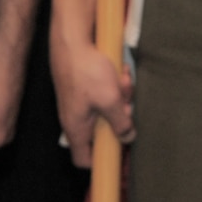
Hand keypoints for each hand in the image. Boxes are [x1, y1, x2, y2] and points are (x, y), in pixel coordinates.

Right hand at [48, 29, 134, 168]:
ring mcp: (82, 101)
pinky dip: (115, 83)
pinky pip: (106, 91)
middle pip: (104, 130)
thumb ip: (121, 122)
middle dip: (120, 116)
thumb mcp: (110, 100)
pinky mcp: (87, 86)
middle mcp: (77, 117)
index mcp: (77, 128)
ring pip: (108, 108)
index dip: (99, 161)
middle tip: (127, 104)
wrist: (73, 41)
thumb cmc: (86, 72)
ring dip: (120, 95)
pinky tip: (119, 71)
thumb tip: (128, 138)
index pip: (83, 158)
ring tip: (123, 80)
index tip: (118, 153)